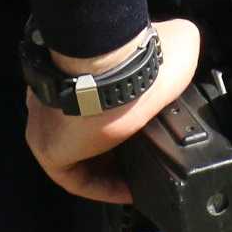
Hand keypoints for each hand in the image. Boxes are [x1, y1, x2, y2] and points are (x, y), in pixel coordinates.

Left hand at [22, 17, 202, 203]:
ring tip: (141, 181)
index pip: (95, 100)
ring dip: (110, 171)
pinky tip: (130, 190)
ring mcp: (46, 123)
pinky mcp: (48, 149)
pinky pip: (76, 178)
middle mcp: (55, 94)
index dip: (124, 120)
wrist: (115, 66)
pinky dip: (103, 187)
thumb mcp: (175, 40)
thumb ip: (175, 51)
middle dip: (116, 149)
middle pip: (86, 131)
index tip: (149, 132)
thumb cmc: (138, 52)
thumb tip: (185, 53)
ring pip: (79, 156)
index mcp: (77, 66)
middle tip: (147, 160)